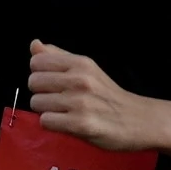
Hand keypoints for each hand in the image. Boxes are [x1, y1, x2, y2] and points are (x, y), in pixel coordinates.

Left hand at [27, 41, 156, 152]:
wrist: (137, 120)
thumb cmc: (107, 95)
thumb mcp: (87, 69)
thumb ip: (59, 56)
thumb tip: (34, 44)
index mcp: (81, 63)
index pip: (36, 61)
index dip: (40, 74)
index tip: (53, 83)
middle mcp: (80, 80)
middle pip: (33, 82)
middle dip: (41, 93)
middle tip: (59, 100)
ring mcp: (80, 102)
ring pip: (37, 103)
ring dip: (47, 110)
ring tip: (64, 112)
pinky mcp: (81, 124)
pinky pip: (46, 121)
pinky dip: (53, 125)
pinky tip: (67, 123)